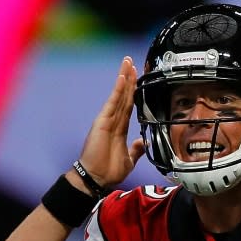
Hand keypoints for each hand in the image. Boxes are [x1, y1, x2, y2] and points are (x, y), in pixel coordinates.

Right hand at [74, 56, 144, 187]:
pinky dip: (118, 90)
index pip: (128, 105)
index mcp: (119, 127)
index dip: (134, 91)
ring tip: (127, 63)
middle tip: (132, 61)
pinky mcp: (102, 122)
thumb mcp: (129, 159)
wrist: (96, 179)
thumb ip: (136, 149)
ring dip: (124, 78)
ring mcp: (107, 120)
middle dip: (128, 78)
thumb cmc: (108, 170)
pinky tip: (122, 78)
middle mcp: (113, 120)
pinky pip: (112, 103)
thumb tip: (144, 141)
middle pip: (123, 95)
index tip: (138, 77)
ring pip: (118, 95)